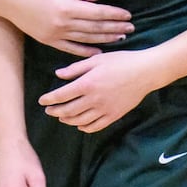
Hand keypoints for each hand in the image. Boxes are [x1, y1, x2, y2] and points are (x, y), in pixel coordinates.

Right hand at [4, 0, 132, 55]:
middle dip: (115, 28)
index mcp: (66, 6)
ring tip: (120, 38)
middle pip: (95, 28)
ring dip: (105, 39)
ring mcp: (54, 34)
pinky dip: (85, 51)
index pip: (97, 13)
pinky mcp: (47, 40)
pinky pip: (70, 48)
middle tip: (131, 29)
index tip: (128, 16)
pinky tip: (98, 51)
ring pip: (86, 39)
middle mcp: (62, 23)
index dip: (114, 15)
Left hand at [38, 50, 154, 131]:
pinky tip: (79, 124)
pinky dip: (84, 127)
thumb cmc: (120, 61)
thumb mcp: (96, 59)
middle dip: (55, 111)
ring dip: (67, 120)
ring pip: (80, 121)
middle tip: (48, 110)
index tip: (42, 100)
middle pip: (68, 111)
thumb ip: (76, 68)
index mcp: (87, 83)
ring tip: (61, 117)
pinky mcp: (114, 115)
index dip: (50, 99)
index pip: (62, 95)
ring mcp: (104, 109)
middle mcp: (94, 99)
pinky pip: (95, 126)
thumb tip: (58, 75)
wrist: (144, 72)